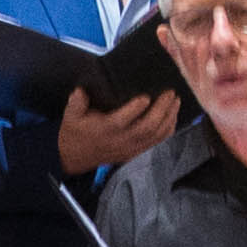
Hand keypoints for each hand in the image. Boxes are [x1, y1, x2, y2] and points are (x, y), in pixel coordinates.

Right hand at [54, 85, 181, 171]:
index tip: (146, 96)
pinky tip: (173, 116)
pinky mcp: (136, 152)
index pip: (122, 121)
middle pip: (147, 127)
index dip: (136, 109)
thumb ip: (76, 102)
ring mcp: (130, 148)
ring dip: (169, 118)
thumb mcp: (70, 116)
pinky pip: (157, 142)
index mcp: (104, 130)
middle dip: (161, 109)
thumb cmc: (75, 132)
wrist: (75, 156)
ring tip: (176, 101)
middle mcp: (120, 140)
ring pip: (156, 135)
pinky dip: (169, 129)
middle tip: (170, 93)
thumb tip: (81, 90)